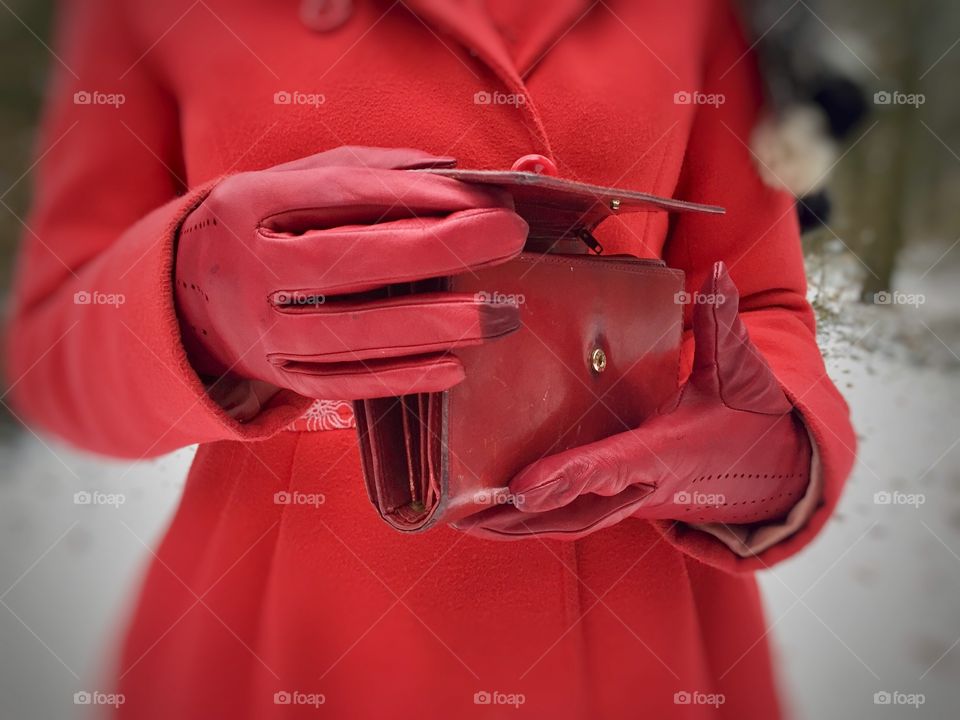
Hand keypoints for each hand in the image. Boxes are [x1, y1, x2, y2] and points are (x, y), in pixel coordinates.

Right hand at [174, 146, 527, 399]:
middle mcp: (248, 268)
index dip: (416, 195)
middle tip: (508, 238)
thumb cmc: (260, 226)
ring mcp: (259, 330)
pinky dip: (401, 376)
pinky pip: (343, 383)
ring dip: (435, 325)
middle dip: (437, 249)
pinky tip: (453, 366)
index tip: (481, 198)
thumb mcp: (290, 182)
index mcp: (249, 203)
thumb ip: (365, 170)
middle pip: (349, 261)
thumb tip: (451, 171)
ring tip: (500, 314)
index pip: (341, 191)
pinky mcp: (276, 375)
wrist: (183, 294)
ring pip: (352, 333)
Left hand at [467, 262, 811, 537]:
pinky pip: (577, 520)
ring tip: (466, 524)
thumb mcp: (740, 370)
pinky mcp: (626, 502)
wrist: (774, 472)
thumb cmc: (751, 418)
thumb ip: (721, 323)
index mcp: (668, 448)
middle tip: (469, 517)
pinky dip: (537, 525)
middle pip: (579, 507)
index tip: (521, 486)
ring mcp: (635, 498)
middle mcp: (646, 481)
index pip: (612, 463)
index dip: (568, 475)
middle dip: (524, 516)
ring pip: (572, 522)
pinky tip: (496, 522)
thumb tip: (715, 271)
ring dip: (519, 528)